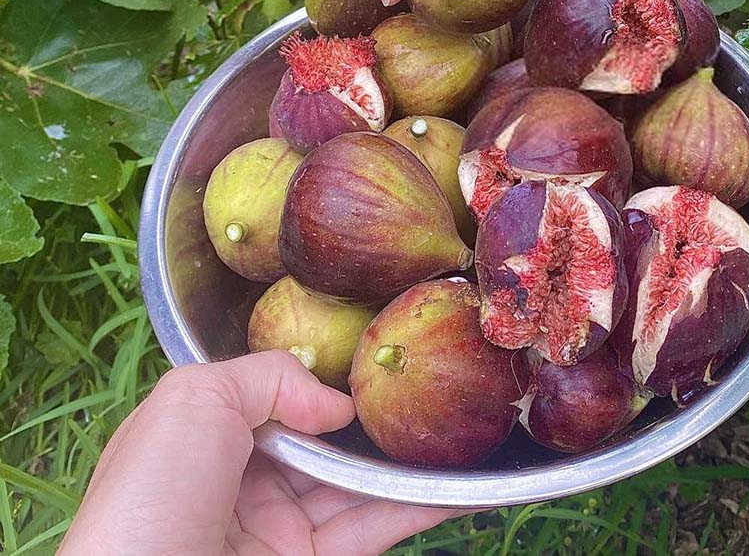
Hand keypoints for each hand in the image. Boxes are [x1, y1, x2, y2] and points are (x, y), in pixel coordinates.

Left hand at [61, 350, 462, 554]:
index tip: (377, 354)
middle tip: (437, 385)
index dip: (324, 374)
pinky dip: (422, 506)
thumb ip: (268, 374)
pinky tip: (465, 488)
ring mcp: (277, 526)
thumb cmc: (147, 502)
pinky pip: (374, 527)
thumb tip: (335, 405)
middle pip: (326, 436)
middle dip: (378, 414)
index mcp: (203, 431)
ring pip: (358, 482)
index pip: (275, 392)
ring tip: (467, 431)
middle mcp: (243, 476)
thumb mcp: (192, 400)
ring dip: (412, 460)